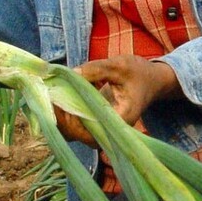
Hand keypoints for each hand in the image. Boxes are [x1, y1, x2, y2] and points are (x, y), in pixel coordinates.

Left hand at [55, 55, 181, 144]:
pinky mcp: (94, 126)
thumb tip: (70, 74)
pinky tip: (58, 97)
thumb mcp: (121, 65)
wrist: (150, 82)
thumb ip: (96, 69)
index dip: (72, 116)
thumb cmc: (139, 73)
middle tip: (51, 91)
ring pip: (72, 134)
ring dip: (58, 116)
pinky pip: (72, 128)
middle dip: (61, 115)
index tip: (59, 96)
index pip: (92, 128)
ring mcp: (102, 130)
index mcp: (123, 118)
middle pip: (78, 135)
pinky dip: (61, 115)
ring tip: (53, 93)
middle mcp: (111, 130)